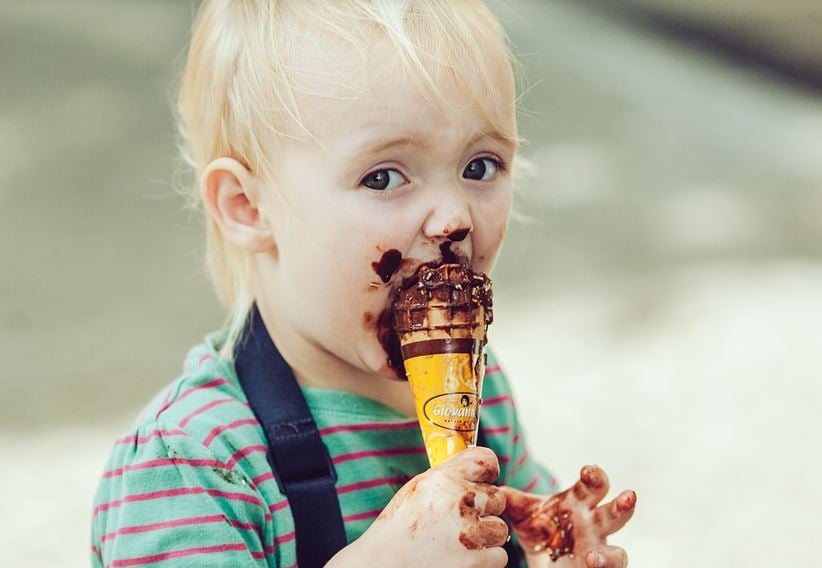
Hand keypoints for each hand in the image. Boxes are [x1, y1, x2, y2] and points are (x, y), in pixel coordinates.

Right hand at [352, 447, 509, 567]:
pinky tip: (459, 560)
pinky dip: (484, 561)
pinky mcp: (478, 561)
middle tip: (460, 524)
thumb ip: (447, 477)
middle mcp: (459, 501)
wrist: (383, 566)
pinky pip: (499, 556)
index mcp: (443, 479)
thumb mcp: (418, 491)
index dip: (488, 473)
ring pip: (499, 529)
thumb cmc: (399, 530)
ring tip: (456, 544)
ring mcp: (470, 532)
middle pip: (497, 498)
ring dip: (485, 538)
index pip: (485, 461)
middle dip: (484, 511)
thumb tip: (475, 468)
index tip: (483, 482)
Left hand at [500, 465, 635, 567]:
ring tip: (593, 557)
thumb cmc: (540, 530)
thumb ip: (509, 499)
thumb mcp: (522, 513)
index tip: (587, 471)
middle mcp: (594, 525)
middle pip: (615, 512)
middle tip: (628, 496)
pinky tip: (590, 566)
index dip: (595, 476)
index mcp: (579, 503)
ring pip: (618, 552)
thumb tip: (488, 486)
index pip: (593, 485)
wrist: (541, 560)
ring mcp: (599, 550)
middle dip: (623, 505)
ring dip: (612, 555)